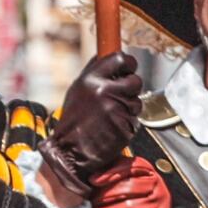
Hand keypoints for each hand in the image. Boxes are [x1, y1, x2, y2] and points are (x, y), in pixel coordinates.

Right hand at [43, 50, 143, 199]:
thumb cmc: (73, 121)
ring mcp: (115, 106)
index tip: (126, 70)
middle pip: (135, 79)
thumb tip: (105, 57)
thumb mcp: (77, 91)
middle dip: (131, 88)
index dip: (128, 64)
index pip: (121, 58)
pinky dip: (129, 121)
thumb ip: (93, 75)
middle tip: (120, 97)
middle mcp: (103, 89)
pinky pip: (136, 117)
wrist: (70, 150)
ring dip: (130, 107)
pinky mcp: (124, 122)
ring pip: (138, 100)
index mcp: (90, 78)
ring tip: (112, 115)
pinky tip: (114, 126)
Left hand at [89, 156, 170, 207]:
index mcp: (153, 178)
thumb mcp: (126, 192)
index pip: (134, 166)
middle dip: (102, 196)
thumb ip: (114, 177)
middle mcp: (160, 192)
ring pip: (123, 207)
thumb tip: (92, 174)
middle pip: (126, 187)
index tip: (93, 180)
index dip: (112, 171)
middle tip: (90, 204)